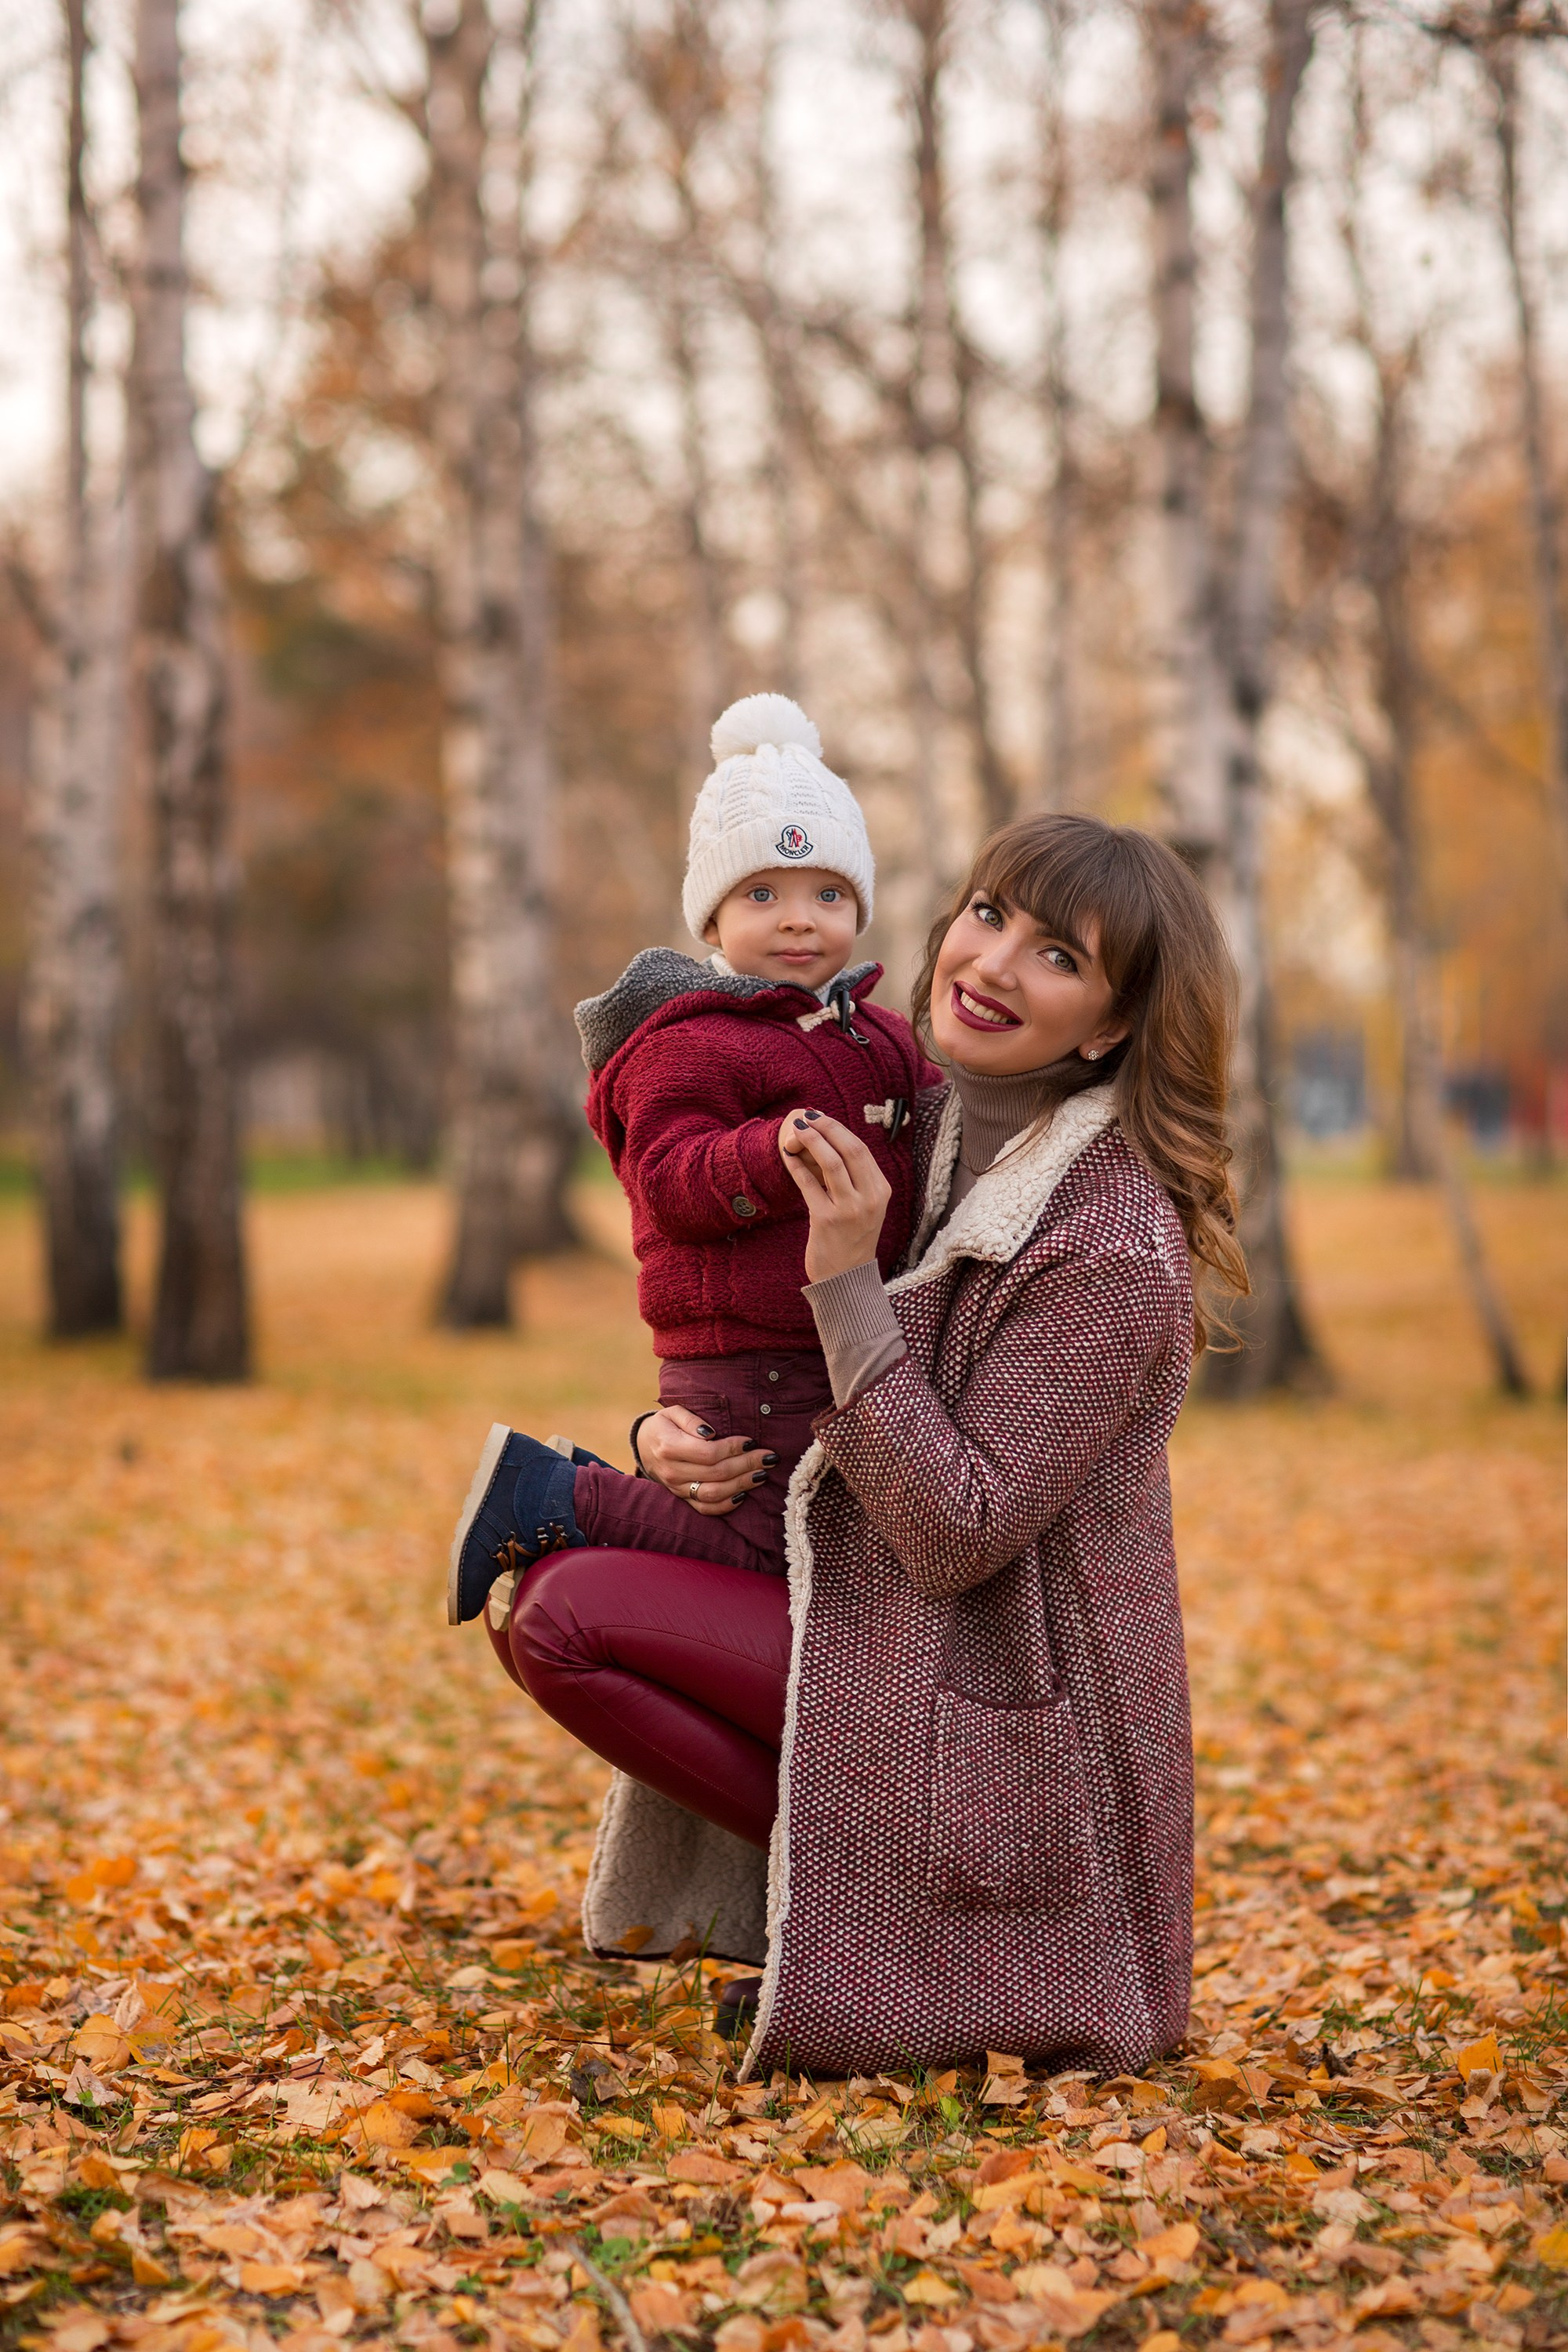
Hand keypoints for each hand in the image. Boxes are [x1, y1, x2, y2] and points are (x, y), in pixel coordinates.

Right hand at [636, 1405, 773, 1514]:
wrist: (643, 1447)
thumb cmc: (664, 1425)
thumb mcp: (672, 1412)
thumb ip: (691, 1419)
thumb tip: (711, 1432)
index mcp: (669, 1447)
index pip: (708, 1453)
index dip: (733, 1448)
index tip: (752, 1441)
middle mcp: (672, 1471)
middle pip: (716, 1473)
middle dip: (747, 1465)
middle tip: (769, 1457)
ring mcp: (677, 1488)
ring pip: (713, 1494)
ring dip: (742, 1485)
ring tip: (762, 1474)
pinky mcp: (682, 1499)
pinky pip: (706, 1509)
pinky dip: (727, 1505)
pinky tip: (744, 1494)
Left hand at [778, 1110, 891, 1283]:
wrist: (847, 1279)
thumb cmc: (852, 1239)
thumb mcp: (865, 1207)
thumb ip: (856, 1179)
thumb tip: (831, 1143)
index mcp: (881, 1191)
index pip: (861, 1150)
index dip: (839, 1130)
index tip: (822, 1119)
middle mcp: (870, 1198)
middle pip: (849, 1149)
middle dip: (827, 1128)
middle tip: (808, 1117)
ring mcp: (850, 1210)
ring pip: (831, 1162)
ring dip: (811, 1141)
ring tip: (796, 1130)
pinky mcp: (827, 1220)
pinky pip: (809, 1184)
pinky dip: (797, 1166)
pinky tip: (788, 1156)